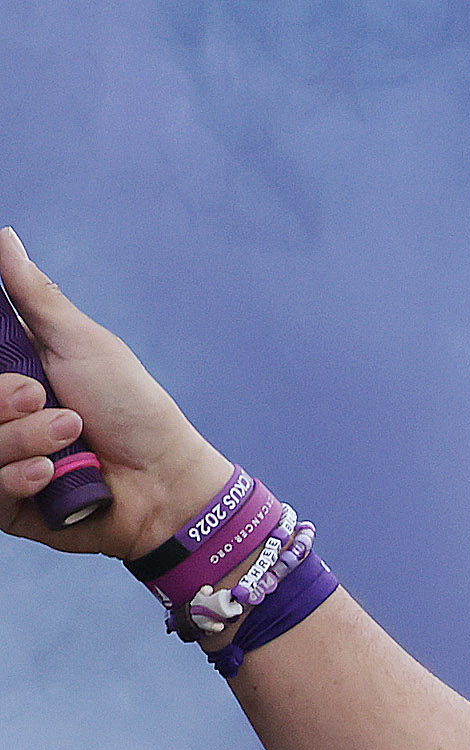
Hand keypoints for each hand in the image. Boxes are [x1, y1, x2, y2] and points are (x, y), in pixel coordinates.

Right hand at [0, 232, 235, 557]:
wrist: (166, 481)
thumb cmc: (131, 407)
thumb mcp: (80, 342)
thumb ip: (33, 296)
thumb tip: (4, 236)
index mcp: (6, 377)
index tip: (23, 380)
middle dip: (3, 400)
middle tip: (43, 398)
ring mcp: (0, 461)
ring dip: (23, 437)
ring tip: (71, 436)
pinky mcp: (6, 506)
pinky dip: (18, 477)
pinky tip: (51, 473)